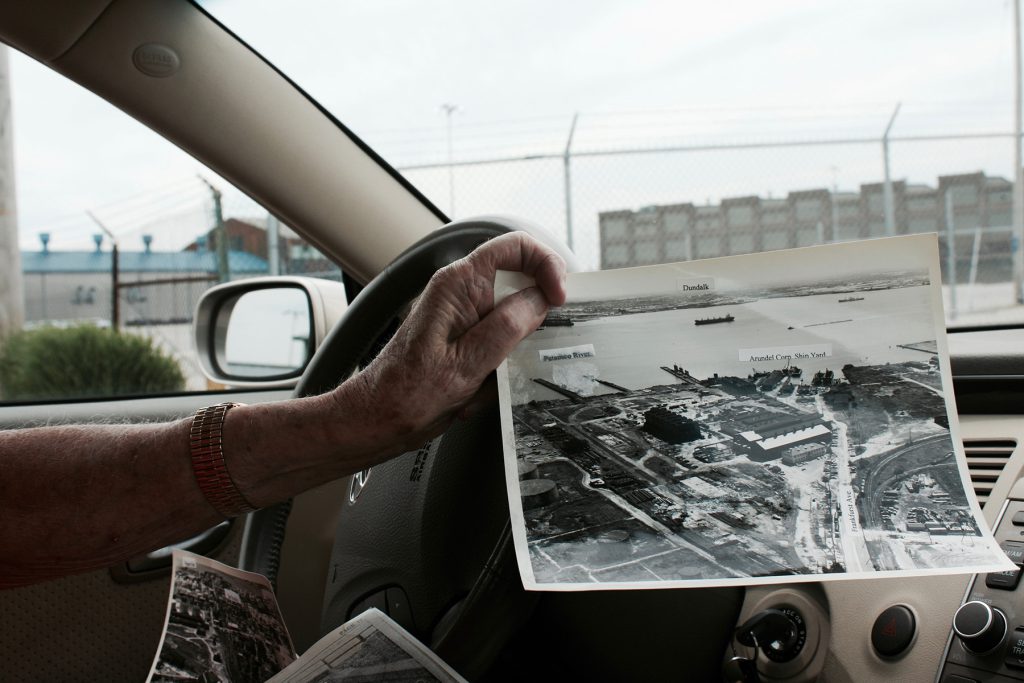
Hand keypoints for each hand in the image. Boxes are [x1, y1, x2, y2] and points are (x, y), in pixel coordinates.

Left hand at [352, 231, 566, 452]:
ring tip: (485, 382)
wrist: (377, 419)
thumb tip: (541, 300)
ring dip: (509, 356)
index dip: (546, 266)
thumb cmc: (406, 394)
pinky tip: (474, 392)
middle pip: (520, 285)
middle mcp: (460, 292)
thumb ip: (509, 326)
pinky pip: (499, 345)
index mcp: (458, 284)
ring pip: (513, 321)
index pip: (516, 247)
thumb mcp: (468, 363)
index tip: (558, 298)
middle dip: (529, 324)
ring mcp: (463, 315)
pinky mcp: (465, 338)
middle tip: (526, 350)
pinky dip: (497, 371)